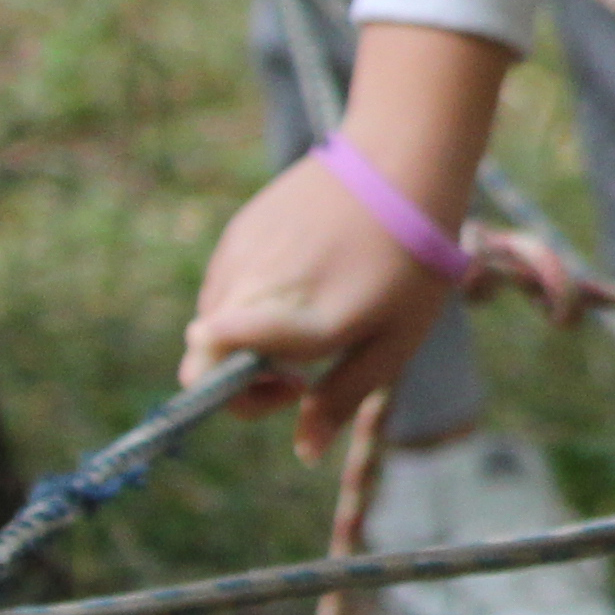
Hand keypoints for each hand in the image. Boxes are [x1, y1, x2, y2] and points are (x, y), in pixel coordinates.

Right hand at [184, 22, 511, 460]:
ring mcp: (240, 256)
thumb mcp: (396, 340)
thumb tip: (302, 452)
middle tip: (302, 367)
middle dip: (241, 378)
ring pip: (210, 324)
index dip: (247, 400)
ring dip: (244, 340)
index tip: (296, 386)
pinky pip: (223, 288)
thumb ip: (342, 397)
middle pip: (202, 361)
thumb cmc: (412, 261)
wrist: (404, 161)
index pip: (213, 376)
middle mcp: (255, 289)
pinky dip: (247, 303)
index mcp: (296, 322)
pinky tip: (302, 282)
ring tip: (309, 316)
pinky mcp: (238, 231)